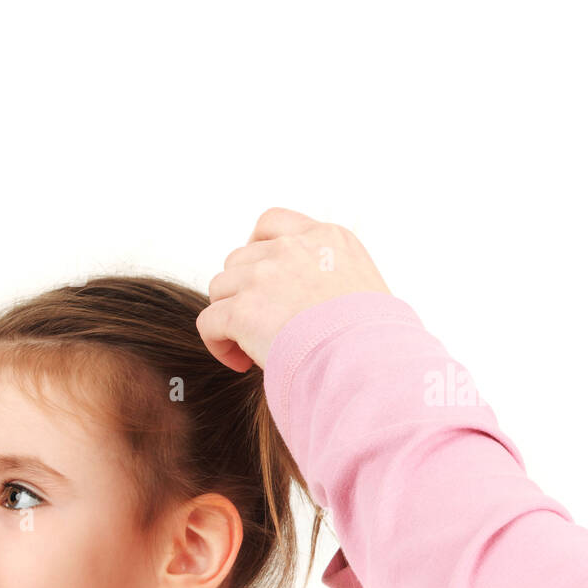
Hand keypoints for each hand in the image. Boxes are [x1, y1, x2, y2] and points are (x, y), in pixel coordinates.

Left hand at [197, 207, 391, 371]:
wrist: (370, 364)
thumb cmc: (378, 342)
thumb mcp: (367, 288)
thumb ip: (333, 277)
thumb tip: (309, 300)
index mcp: (328, 238)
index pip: (273, 223)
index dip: (258, 249)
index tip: (262, 278)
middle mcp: (294, 248)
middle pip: (241, 259)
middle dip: (245, 290)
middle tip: (262, 325)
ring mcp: (265, 276)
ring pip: (221, 288)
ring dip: (231, 315)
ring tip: (252, 346)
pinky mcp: (243, 309)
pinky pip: (209, 322)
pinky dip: (219, 343)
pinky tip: (240, 362)